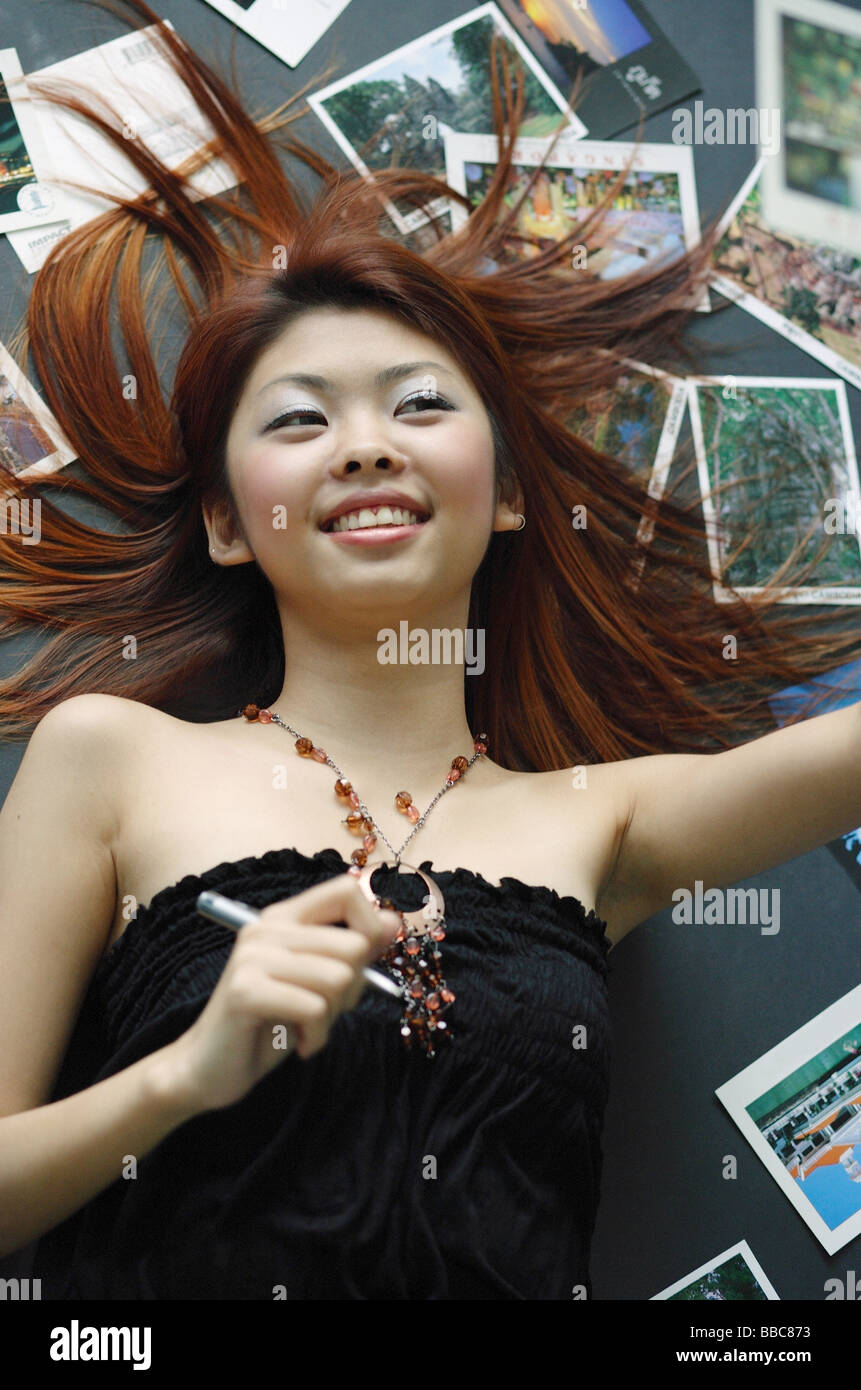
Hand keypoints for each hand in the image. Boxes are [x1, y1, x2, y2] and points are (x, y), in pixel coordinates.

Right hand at [165, 874, 400, 1111]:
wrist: (209, 1067)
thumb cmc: (270, 1023)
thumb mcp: (318, 983)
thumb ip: (352, 951)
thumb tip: (394, 922)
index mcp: (285, 917)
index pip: (347, 890)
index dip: (370, 926)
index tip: (360, 964)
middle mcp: (267, 928)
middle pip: (354, 945)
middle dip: (353, 989)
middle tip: (323, 1010)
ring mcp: (253, 957)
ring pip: (339, 978)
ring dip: (333, 1016)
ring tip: (308, 1026)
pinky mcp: (245, 991)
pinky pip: (314, 1007)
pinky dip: (317, 1036)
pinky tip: (298, 1043)